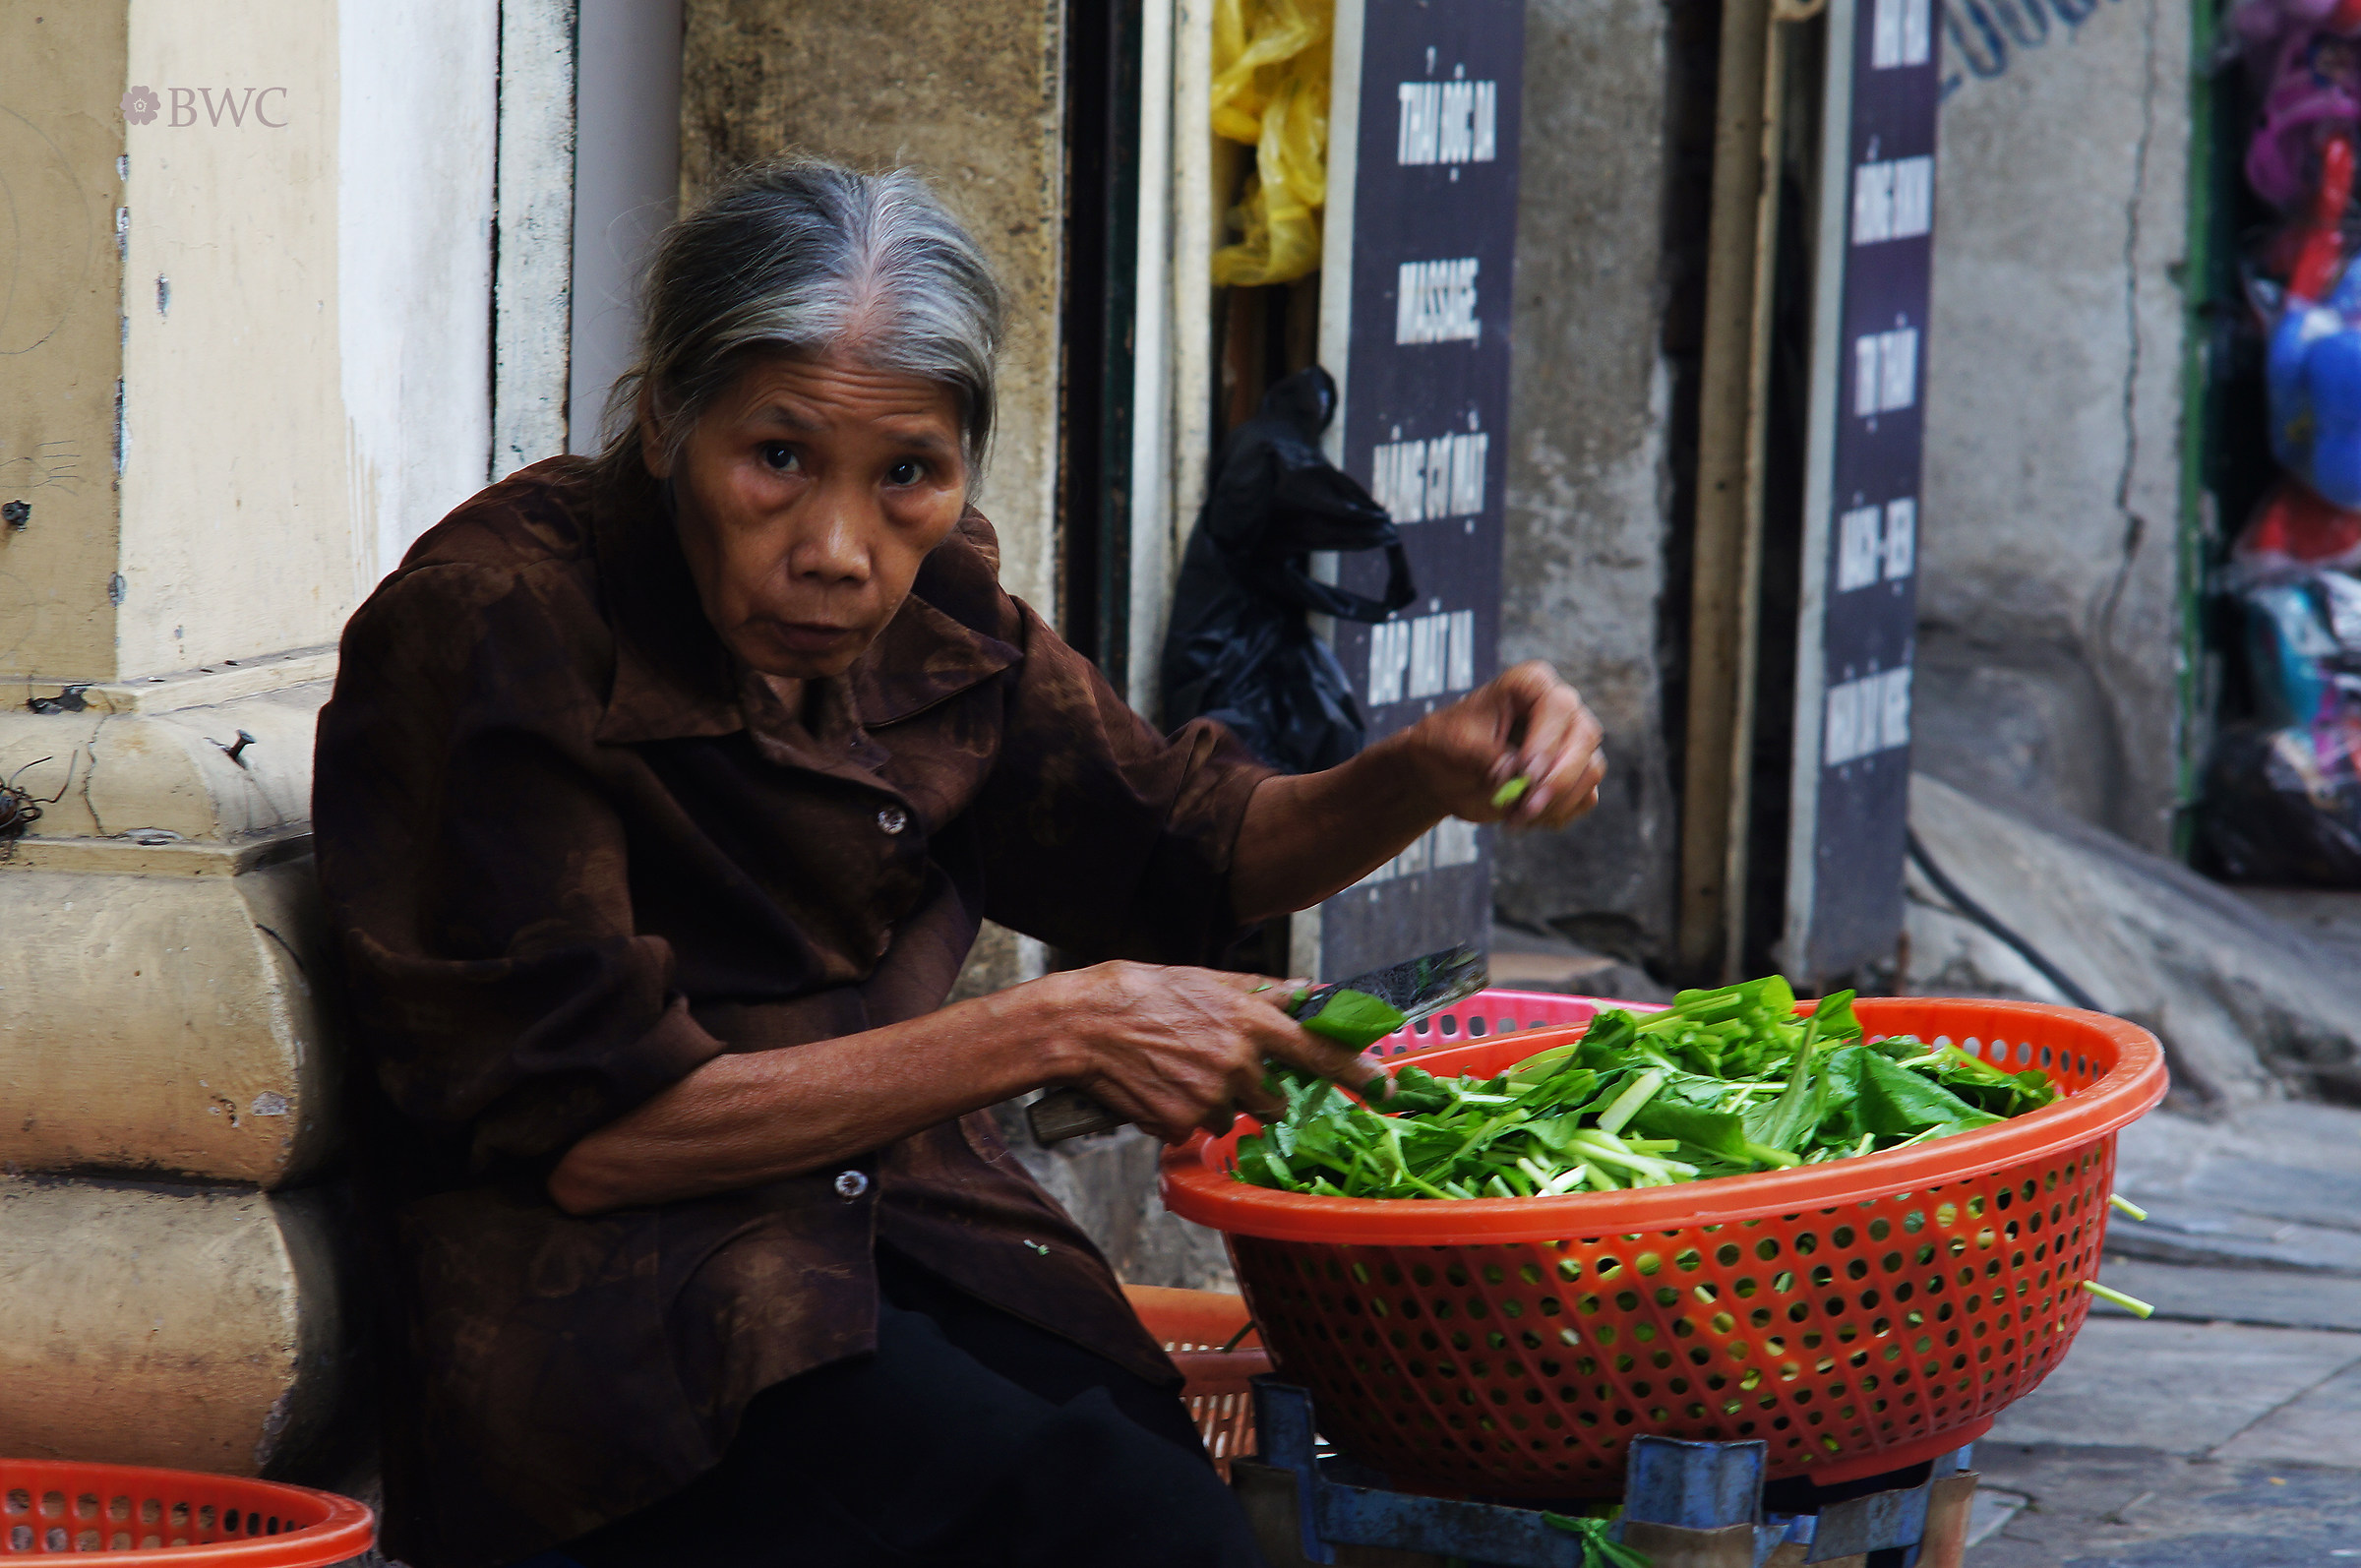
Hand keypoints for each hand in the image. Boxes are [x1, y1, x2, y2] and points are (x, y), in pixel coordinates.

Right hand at [1033, 962, 1382, 1142]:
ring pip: (1232, 1116)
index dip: (1357, 1071)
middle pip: (1274, 1098)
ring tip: (1177, 1069)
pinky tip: (1157, 1086)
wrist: (1083, 1024)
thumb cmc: (1143, 992)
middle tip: (1218, 1065)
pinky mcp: (1179, 1123)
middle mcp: (1237, 1063)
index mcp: (1249, 1023)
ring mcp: (1209, 1097)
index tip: (1384, 1086)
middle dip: (1257, 1090)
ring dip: (1215, 1102)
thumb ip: (1262, 992)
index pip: (1319, 1050)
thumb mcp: (1207, 979)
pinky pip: (1194, 1129)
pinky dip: (1181, 1113)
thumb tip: (1307, 992)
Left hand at [1398, 660, 1606, 829]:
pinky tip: (1525, 819)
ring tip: (1515, 819)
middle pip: (1584, 739)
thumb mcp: (1458, 745)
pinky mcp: (1572, 773)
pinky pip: (1585, 796)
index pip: (1558, 707)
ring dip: (1556, 803)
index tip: (1524, 776)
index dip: (1547, 744)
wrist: (1441, 772)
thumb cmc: (1447, 745)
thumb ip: (1488, 756)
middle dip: (1556, 781)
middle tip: (1524, 809)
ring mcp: (1570, 741)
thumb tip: (1514, 774)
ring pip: (1590, 770)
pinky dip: (1558, 813)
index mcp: (1531, 684)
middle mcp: (1560, 708)